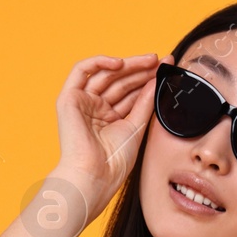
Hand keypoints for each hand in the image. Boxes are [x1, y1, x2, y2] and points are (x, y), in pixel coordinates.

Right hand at [51, 52, 169, 210]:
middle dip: (141, 70)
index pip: (131, 93)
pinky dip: (99, 62)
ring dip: (128, 65)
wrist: (95, 176)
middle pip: (119, 82)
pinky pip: (81, 71)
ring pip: (105, 74)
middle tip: (161, 62)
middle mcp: (95, 109)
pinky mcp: (69, 98)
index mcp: (110, 119)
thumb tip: (158, 79)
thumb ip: (146, 102)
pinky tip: (120, 63)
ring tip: (150, 61)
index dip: (148, 80)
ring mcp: (82, 103)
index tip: (166, 70)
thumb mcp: (137, 126)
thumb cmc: (114, 162)